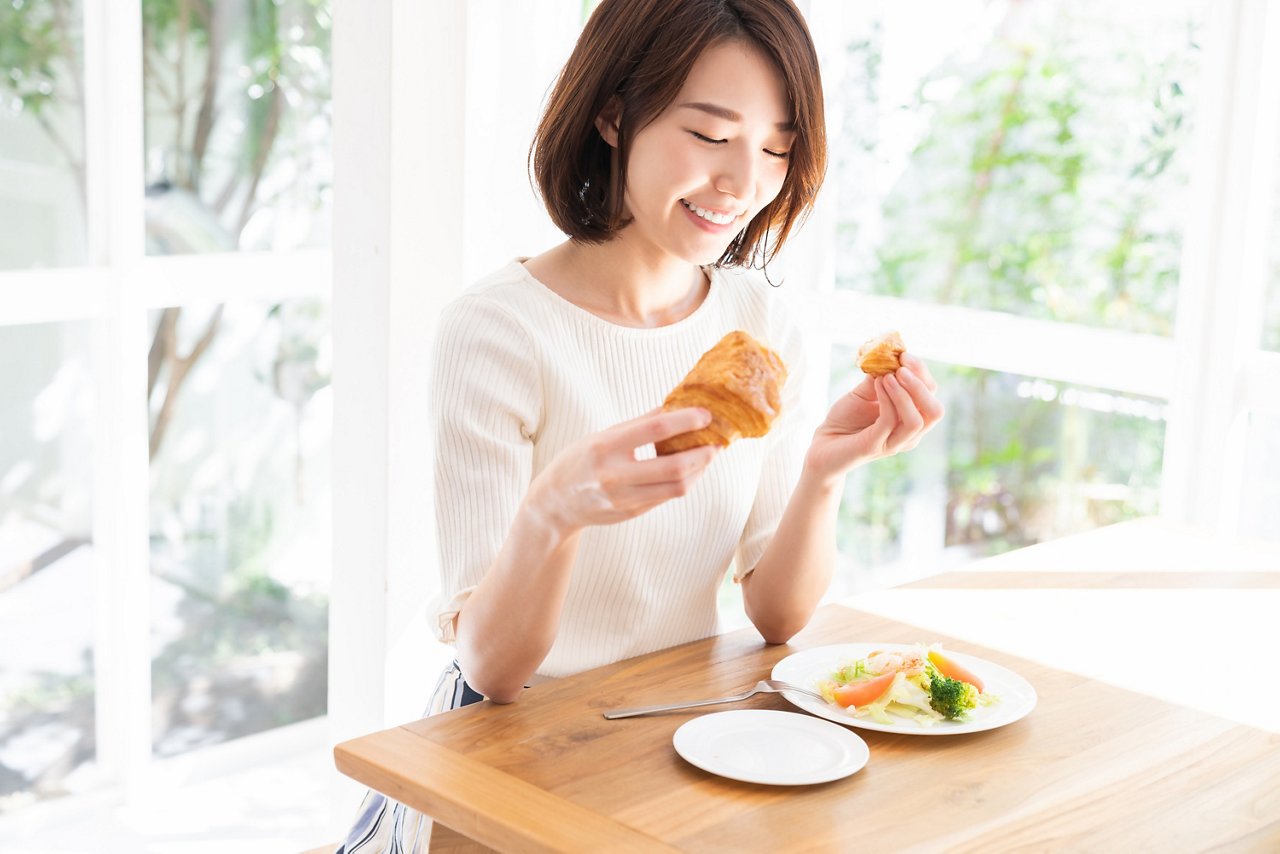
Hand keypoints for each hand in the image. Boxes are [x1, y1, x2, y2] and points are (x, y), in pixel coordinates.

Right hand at [525, 407, 718, 535]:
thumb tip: (675, 405)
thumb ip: (639, 423)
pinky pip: (666, 497)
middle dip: (702, 454)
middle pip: (674, 466)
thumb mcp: (603, 435)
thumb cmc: (581, 460)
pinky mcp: (631, 513)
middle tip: (717, 442)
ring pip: (676, 487)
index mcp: (606, 447)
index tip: (706, 415)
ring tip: (707, 456)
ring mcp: (624, 498)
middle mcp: (615, 475)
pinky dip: (683, 482)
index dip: (686, 421)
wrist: (556, 502)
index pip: (655, 430)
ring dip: (699, 471)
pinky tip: (690, 470)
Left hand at [805, 354, 943, 482]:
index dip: (922, 373)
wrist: (824, 442)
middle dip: (921, 384)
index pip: (931, 395)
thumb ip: (880, 377)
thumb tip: (890, 355)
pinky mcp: (876, 446)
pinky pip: (890, 421)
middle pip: (935, 411)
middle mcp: (910, 434)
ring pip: (917, 420)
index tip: (904, 355)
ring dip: (905, 393)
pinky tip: (877, 384)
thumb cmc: (846, 418)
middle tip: (901, 366)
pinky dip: (887, 399)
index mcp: (911, 418)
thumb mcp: (865, 392)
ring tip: (887, 376)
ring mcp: (894, 442)